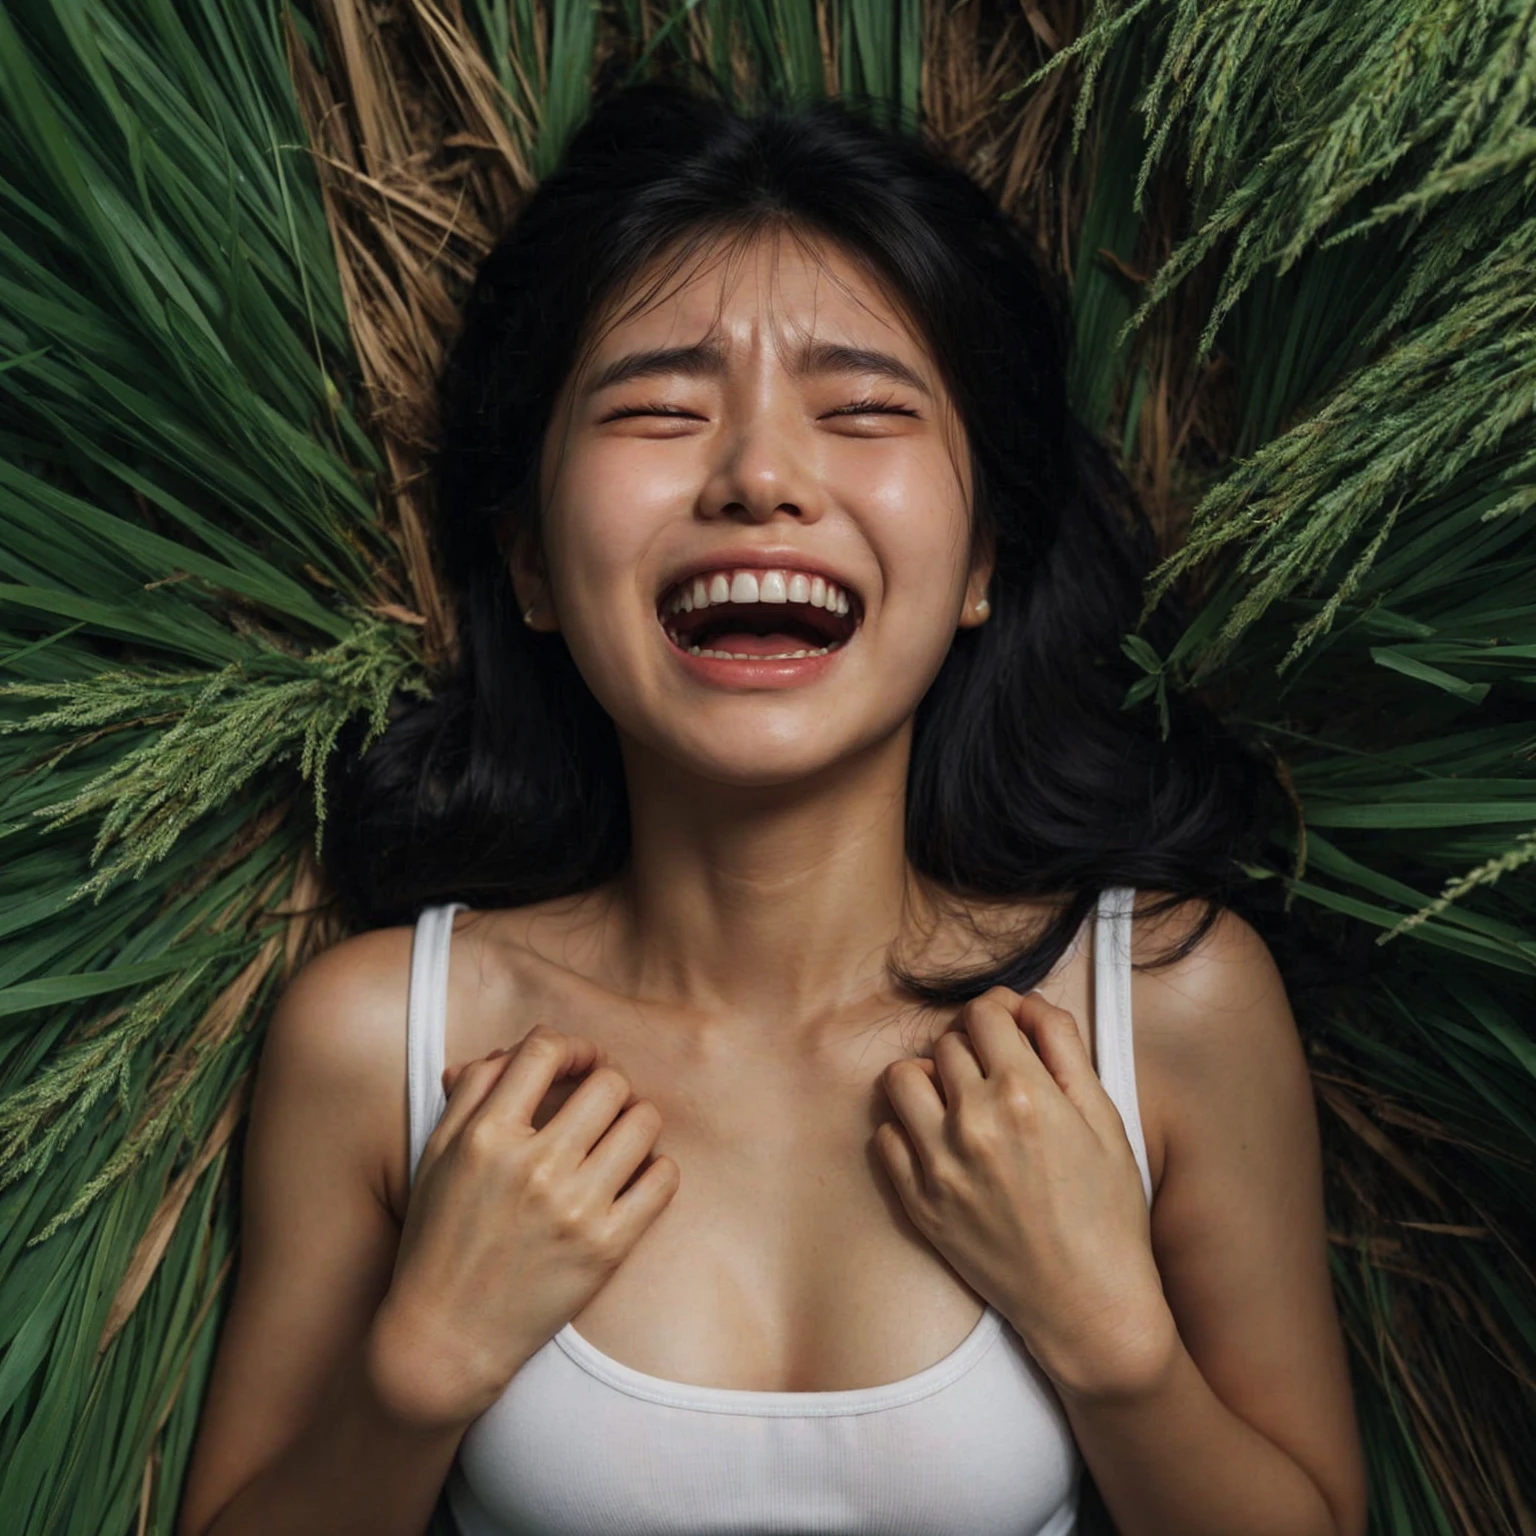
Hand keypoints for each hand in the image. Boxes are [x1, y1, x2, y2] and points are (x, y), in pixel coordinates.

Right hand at [368, 1025, 678, 1428]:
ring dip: (636, 1122)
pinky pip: (663, 1179)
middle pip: (607, 1082)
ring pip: (643, 1122)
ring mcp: (573, 1208)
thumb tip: (513, 1051)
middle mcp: (532, 1167)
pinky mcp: (606, 1248)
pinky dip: (658, 1169)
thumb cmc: (439, 1241)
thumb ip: (472, 1094)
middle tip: (601, 1107)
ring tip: (619, 1140)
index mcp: (485, 1137)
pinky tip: (636, 1177)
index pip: (544, 1049)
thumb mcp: (436, 1157)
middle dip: (608, 1085)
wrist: (445, 1340)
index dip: (571, 1046)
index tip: (576, 1064)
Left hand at [875, 987, 1173, 1402]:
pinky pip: (886, 1135)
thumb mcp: (1106, 1119)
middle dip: (973, 1049)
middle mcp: (972, 1121)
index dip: (999, 1013)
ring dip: (930, 1081)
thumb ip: (1065, 1049)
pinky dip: (908, 1130)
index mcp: (1024, 1093)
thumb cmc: (1108, 1212)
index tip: (1008, 1030)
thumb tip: (1029, 1004)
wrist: (1089, 1305)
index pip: (983, 1013)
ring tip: (957, 1102)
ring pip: (902, 1079)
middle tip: (996, 1077)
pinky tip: (941, 1144)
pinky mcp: (917, 1202)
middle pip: (947, 1044)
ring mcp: (938, 1163)